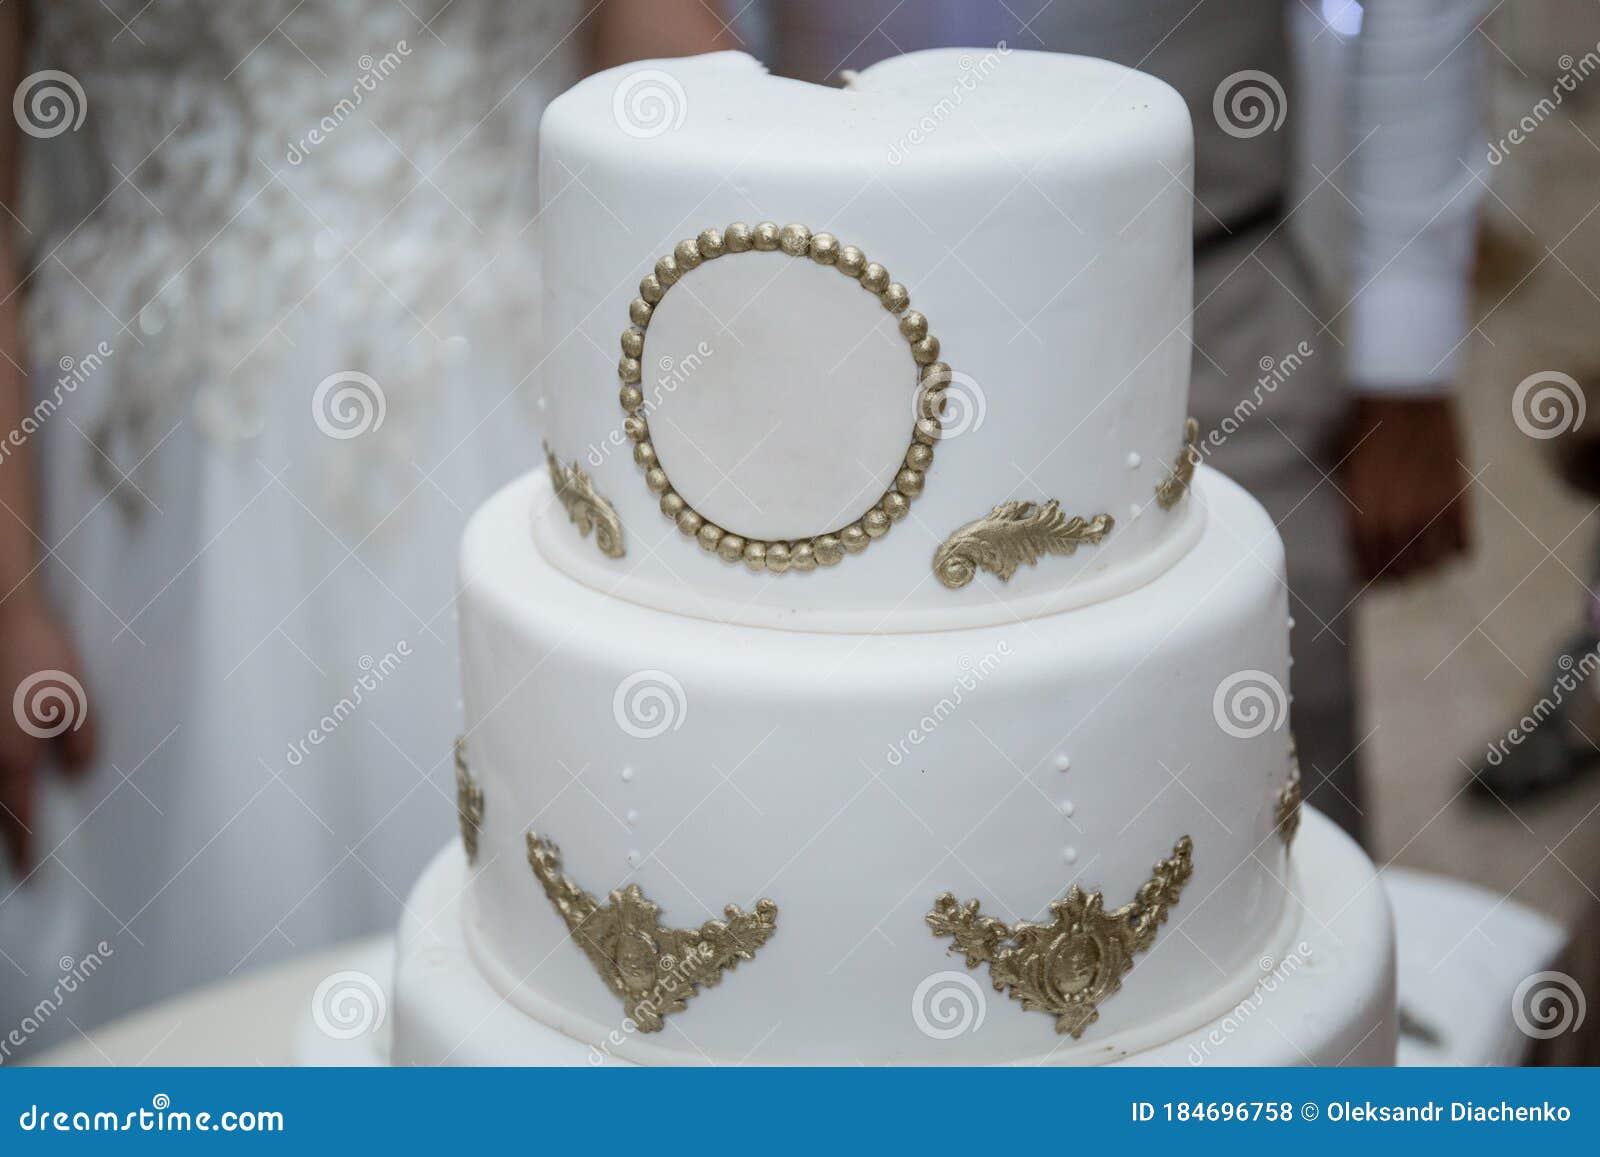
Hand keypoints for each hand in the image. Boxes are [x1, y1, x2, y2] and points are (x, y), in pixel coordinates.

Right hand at [0, 596, 95, 873]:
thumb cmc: (39, 655)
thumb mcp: (77, 701)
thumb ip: (81, 745)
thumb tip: (76, 776)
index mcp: (11, 758)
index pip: (19, 820)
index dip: (26, 851)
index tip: (31, 879)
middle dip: (4, 836)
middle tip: (15, 863)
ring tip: (9, 822)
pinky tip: (6, 770)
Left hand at [1342, 394, 1470, 583]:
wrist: (1406, 393)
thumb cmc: (1367, 426)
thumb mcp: (1347, 466)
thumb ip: (1355, 502)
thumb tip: (1358, 532)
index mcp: (1364, 508)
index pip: (1365, 558)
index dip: (1367, 572)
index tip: (1367, 579)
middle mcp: (1397, 514)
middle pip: (1398, 566)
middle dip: (1395, 577)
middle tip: (1396, 578)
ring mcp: (1430, 508)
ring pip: (1431, 561)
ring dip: (1426, 569)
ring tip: (1422, 568)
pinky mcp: (1458, 498)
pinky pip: (1462, 543)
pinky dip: (1456, 552)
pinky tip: (1450, 550)